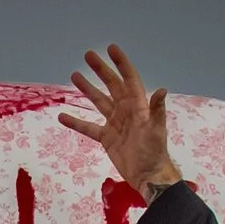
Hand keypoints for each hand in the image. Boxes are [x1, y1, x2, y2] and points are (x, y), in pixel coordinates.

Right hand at [59, 45, 181, 201]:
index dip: (121, 63)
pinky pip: (88, 127)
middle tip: (88, 55)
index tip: (111, 48)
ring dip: (87, 89)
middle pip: (111, 85)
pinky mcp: (106, 138)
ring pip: (98, 101)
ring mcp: (114, 123)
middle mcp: (125, 110)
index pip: (128, 79)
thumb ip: (156, 110)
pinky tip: (62, 117)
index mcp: (137, 105)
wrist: (147, 175)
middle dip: (100, 70)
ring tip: (74, 75)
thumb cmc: (154, 151)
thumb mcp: (156, 129)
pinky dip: (76, 122)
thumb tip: (162, 90)